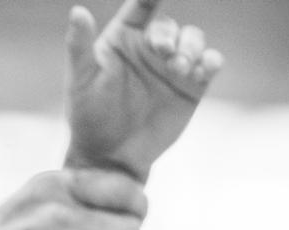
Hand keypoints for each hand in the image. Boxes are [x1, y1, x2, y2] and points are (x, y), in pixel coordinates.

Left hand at [64, 0, 223, 181]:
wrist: (110, 156)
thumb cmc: (88, 117)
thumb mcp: (80, 80)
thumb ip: (79, 46)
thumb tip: (77, 10)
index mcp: (123, 40)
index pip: (140, 7)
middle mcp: (150, 49)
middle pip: (170, 26)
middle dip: (171, 35)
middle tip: (165, 53)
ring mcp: (172, 66)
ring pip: (193, 39)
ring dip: (192, 47)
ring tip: (180, 68)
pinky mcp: (191, 87)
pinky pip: (210, 63)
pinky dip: (211, 61)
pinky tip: (204, 69)